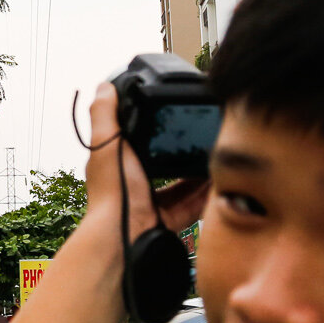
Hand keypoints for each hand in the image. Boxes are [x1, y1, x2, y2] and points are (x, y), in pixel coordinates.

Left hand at [82, 82, 209, 242]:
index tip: (173, 117)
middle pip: (162, 163)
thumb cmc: (112, 192)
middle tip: (204, 135)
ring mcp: (151, 203)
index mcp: (118, 163)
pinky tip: (220, 182)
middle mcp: (133, 183)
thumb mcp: (107, 144)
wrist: (124, 237)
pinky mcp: (168, 220)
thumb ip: (105, 114)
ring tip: (219, 155)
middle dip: (181, 151)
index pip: (137, 141)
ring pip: (181, 184)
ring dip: (199, 172)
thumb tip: (103, 86)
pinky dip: (206, 195)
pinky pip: (192, 205)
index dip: (153, 129)